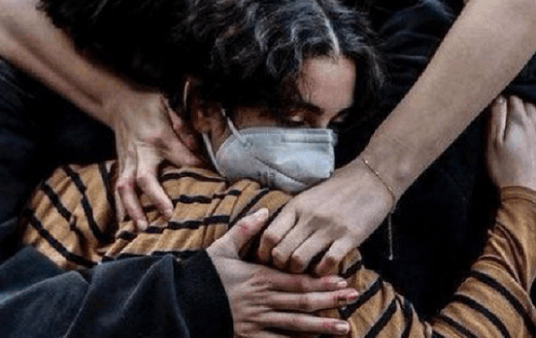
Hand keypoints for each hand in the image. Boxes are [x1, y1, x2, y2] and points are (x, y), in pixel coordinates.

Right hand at [110, 88, 202, 229]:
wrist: (117, 100)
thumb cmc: (147, 103)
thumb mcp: (169, 106)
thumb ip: (184, 128)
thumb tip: (197, 149)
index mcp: (157, 135)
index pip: (180, 156)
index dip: (195, 167)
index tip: (210, 179)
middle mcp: (140, 151)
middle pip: (145, 178)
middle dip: (156, 197)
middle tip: (169, 215)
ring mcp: (127, 159)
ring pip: (125, 187)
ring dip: (133, 209)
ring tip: (143, 228)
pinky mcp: (120, 164)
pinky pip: (117, 188)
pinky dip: (120, 206)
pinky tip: (124, 223)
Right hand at [208, 209, 355, 336]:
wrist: (181, 303)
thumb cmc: (202, 275)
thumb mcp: (222, 248)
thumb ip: (245, 230)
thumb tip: (264, 211)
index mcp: (259, 278)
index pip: (297, 281)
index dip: (322, 282)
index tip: (343, 280)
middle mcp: (262, 301)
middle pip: (302, 302)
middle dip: (330, 301)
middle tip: (354, 298)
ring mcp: (257, 321)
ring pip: (295, 325)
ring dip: (322, 326)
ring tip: (345, 327)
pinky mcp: (249, 337)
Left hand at [257, 164, 392, 275]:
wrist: (371, 178)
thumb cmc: (338, 188)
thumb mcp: (308, 196)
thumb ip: (292, 215)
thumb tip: (273, 237)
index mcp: (296, 206)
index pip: (269, 234)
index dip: (264, 252)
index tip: (267, 260)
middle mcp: (309, 217)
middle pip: (281, 251)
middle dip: (279, 266)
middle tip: (285, 269)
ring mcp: (329, 228)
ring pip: (300, 259)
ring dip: (298, 271)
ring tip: (303, 271)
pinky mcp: (350, 237)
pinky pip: (328, 262)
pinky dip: (322, 271)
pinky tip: (323, 269)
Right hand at [486, 96, 535, 197]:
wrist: (527, 197)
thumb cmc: (503, 170)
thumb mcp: (491, 143)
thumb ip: (495, 118)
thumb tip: (499, 98)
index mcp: (520, 122)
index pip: (515, 99)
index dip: (507, 98)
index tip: (501, 102)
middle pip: (530, 105)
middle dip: (520, 104)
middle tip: (510, 110)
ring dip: (535, 113)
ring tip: (525, 119)